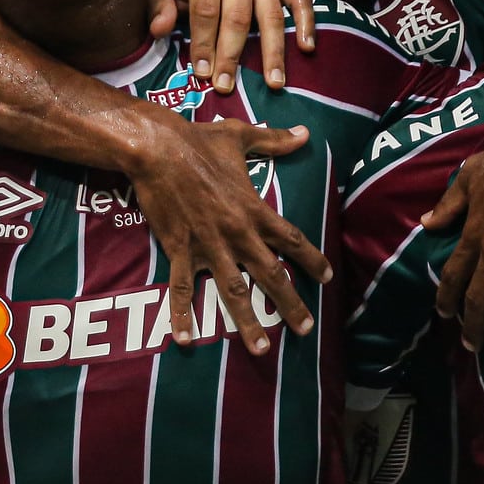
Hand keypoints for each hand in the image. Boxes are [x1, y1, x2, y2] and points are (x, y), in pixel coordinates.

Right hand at [129, 115, 327, 353]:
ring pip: (233, 291)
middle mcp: (237, 232)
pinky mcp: (179, 249)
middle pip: (270, 274)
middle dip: (290, 304)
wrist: (157, 148)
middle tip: (306, 329)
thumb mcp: (240, 137)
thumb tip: (303, 134)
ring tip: (262, 349)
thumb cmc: (198, 141)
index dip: (312, 259)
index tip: (327, 278)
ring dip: (248, 322)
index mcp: (254, 209)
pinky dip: (183, 315)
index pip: (291, 239)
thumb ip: (273, 141)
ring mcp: (208, 245)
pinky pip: (182, 288)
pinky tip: (186, 340)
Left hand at [149, 0, 314, 90]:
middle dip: (231, 54)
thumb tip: (160, 29)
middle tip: (227, 86)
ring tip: (274, 82)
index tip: (203, 74)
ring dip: (273, 50)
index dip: (204, 43)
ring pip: (270, 14)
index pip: (206, 10)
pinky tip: (306, 48)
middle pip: (237, 16)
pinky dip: (306, 22)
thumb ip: (158, 6)